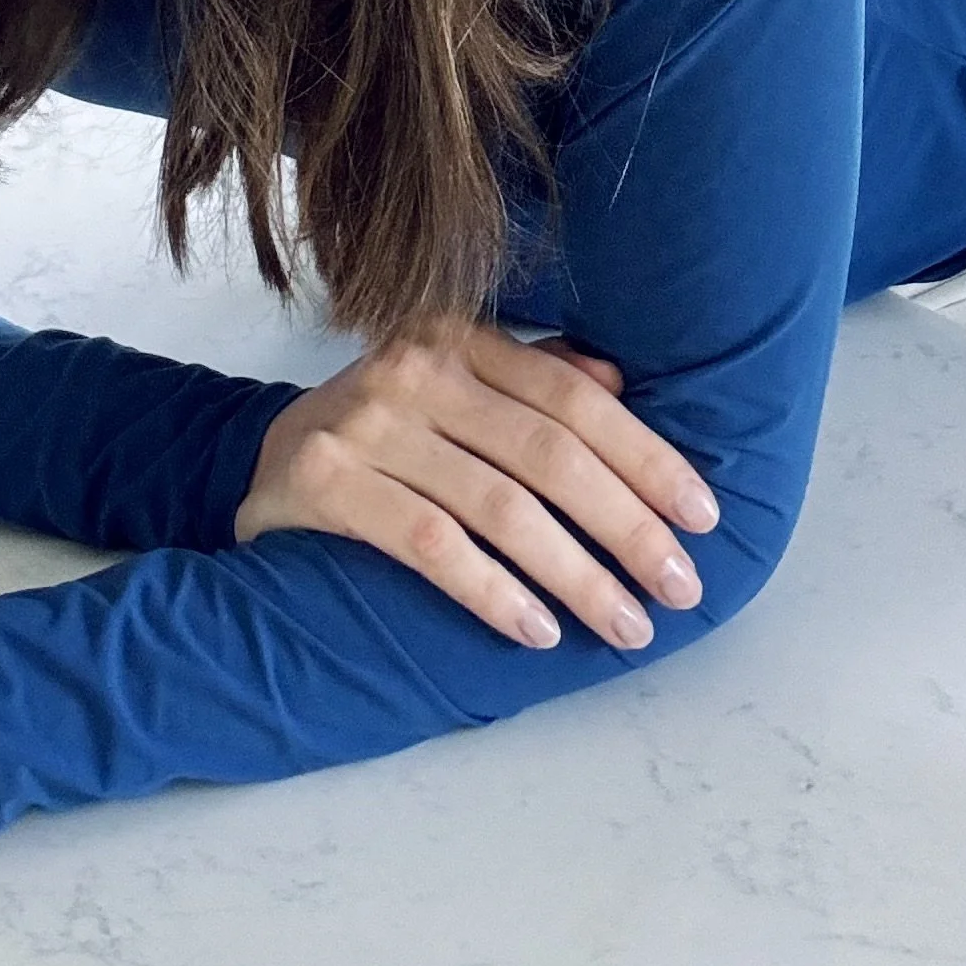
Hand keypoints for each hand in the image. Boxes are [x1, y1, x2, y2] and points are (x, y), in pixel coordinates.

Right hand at [234, 323, 719, 654]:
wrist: (263, 462)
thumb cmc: (388, 433)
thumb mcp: (456, 390)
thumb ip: (532, 382)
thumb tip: (622, 385)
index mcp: (456, 335)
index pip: (572, 398)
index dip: (645, 457)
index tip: (702, 517)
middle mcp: (412, 368)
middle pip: (547, 453)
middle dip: (627, 526)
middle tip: (682, 586)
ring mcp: (365, 422)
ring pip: (499, 506)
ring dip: (576, 574)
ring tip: (627, 625)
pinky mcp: (325, 480)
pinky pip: (431, 544)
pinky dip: (492, 591)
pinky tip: (538, 630)